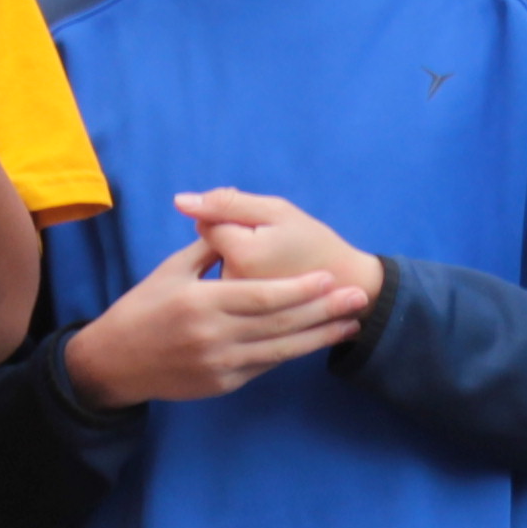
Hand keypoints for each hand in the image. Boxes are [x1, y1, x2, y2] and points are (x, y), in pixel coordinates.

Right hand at [63, 229, 363, 405]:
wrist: (115, 362)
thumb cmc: (142, 308)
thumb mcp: (170, 271)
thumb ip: (208, 248)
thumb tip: (236, 220)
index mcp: (201, 302)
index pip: (262, 296)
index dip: (299, 289)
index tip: (328, 278)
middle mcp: (214, 336)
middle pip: (280, 324)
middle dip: (324, 312)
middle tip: (358, 300)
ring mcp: (220, 365)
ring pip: (280, 351)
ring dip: (319, 338)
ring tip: (350, 325)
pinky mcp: (222, 385)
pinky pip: (264, 366)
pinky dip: (290, 353)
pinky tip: (314, 341)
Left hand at [177, 188, 379, 307]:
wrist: (346, 289)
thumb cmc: (312, 243)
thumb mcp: (277, 212)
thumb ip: (228, 204)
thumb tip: (180, 201)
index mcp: (242, 253)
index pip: (207, 225)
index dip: (229, 222)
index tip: (256, 229)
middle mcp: (233, 286)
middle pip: (207, 252)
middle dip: (230, 246)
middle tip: (265, 251)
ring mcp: (236, 313)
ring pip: (214, 277)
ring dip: (232, 268)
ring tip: (269, 270)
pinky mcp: (241, 327)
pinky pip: (224, 302)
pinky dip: (236, 291)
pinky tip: (261, 288)